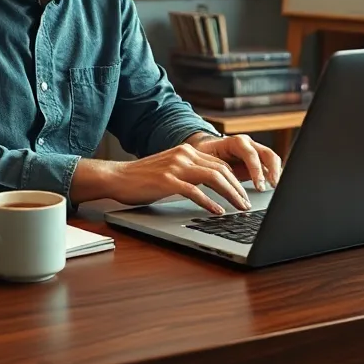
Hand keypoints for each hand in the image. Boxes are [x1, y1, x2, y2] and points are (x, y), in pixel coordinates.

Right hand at [71, 144, 253, 214]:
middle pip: (221, 169)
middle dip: (238, 188)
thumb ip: (190, 173)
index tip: (244, 193)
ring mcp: (176, 167)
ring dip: (230, 194)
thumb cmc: (143, 179)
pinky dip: (209, 202)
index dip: (235, 179)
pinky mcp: (167, 181)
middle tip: (246, 204)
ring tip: (239, 208)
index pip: (220, 163)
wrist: (117, 177)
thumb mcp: (171, 170)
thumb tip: (212, 187)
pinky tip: (217, 211)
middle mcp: (184, 155)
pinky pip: (195, 191)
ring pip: (213, 177)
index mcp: (186, 151)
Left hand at [186, 133, 283, 192]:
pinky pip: (270, 166)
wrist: (207, 149)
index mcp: (236, 142)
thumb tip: (218, 181)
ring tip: (275, 188)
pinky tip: (274, 186)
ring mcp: (255, 151)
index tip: (259, 186)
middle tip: (273, 185)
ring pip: (272, 159)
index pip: (250, 155)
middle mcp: (249, 144)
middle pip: (267, 154)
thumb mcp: (207, 160)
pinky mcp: (258, 160)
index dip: (256, 170)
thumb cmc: (206, 154)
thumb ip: (215, 169)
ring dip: (276, 173)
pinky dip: (274, 175)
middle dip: (273, 170)